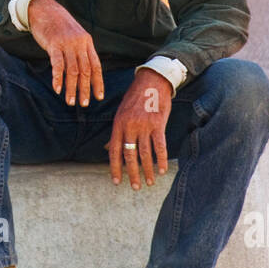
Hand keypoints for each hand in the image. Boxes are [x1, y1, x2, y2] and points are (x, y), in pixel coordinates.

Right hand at [26, 0, 104, 105]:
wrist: (44, 9)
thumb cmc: (58, 25)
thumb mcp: (74, 35)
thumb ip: (80, 50)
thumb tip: (83, 69)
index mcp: (87, 42)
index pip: (96, 66)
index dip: (98, 82)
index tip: (98, 97)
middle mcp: (80, 43)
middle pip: (85, 70)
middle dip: (85, 89)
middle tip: (84, 104)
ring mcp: (67, 43)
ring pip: (72, 70)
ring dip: (71, 88)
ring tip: (70, 101)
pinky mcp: (54, 44)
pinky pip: (57, 64)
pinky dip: (58, 78)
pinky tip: (57, 89)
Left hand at [106, 69, 171, 187]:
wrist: (152, 81)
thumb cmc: (135, 98)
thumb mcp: (121, 113)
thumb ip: (116, 132)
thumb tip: (106, 149)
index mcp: (118, 124)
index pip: (114, 151)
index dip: (115, 168)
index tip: (117, 181)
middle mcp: (129, 126)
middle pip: (129, 155)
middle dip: (132, 173)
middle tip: (135, 186)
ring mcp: (144, 125)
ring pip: (145, 153)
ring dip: (147, 170)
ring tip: (149, 182)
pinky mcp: (158, 124)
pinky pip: (160, 146)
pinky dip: (161, 160)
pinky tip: (162, 170)